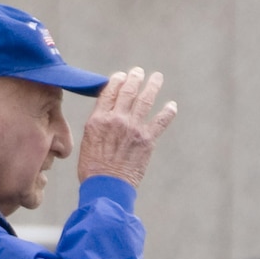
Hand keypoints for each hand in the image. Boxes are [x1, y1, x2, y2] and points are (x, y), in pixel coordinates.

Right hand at [77, 67, 177, 187]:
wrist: (106, 187)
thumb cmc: (93, 168)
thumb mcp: (87, 140)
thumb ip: (98, 123)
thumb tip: (106, 113)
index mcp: (99, 118)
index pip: (109, 91)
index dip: (117, 80)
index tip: (122, 75)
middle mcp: (117, 119)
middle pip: (128, 91)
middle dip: (134, 78)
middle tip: (138, 71)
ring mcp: (133, 128)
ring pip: (145, 99)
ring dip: (152, 86)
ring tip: (157, 77)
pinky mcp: (147, 140)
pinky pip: (161, 121)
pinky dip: (168, 111)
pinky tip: (172, 105)